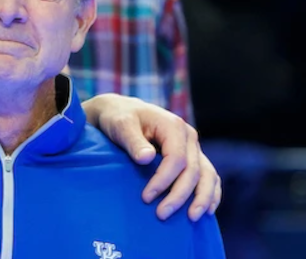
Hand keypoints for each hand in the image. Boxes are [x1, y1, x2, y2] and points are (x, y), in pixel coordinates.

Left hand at [83, 94, 221, 220]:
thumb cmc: (118, 118)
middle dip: (179, 195)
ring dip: (202, 199)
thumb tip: (146, 158)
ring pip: (208, 175)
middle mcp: (188, 136)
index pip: (176, 159)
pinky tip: (207, 211)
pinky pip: (210, 176)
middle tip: (161, 215)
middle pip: (194, 171)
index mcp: (173, 126)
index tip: (145, 197)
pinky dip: (211, 193)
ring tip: (192, 218)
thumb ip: (133, 141)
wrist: (120, 111)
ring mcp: (193, 147)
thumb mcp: (120, 125)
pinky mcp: (193, 157)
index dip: (163, 180)